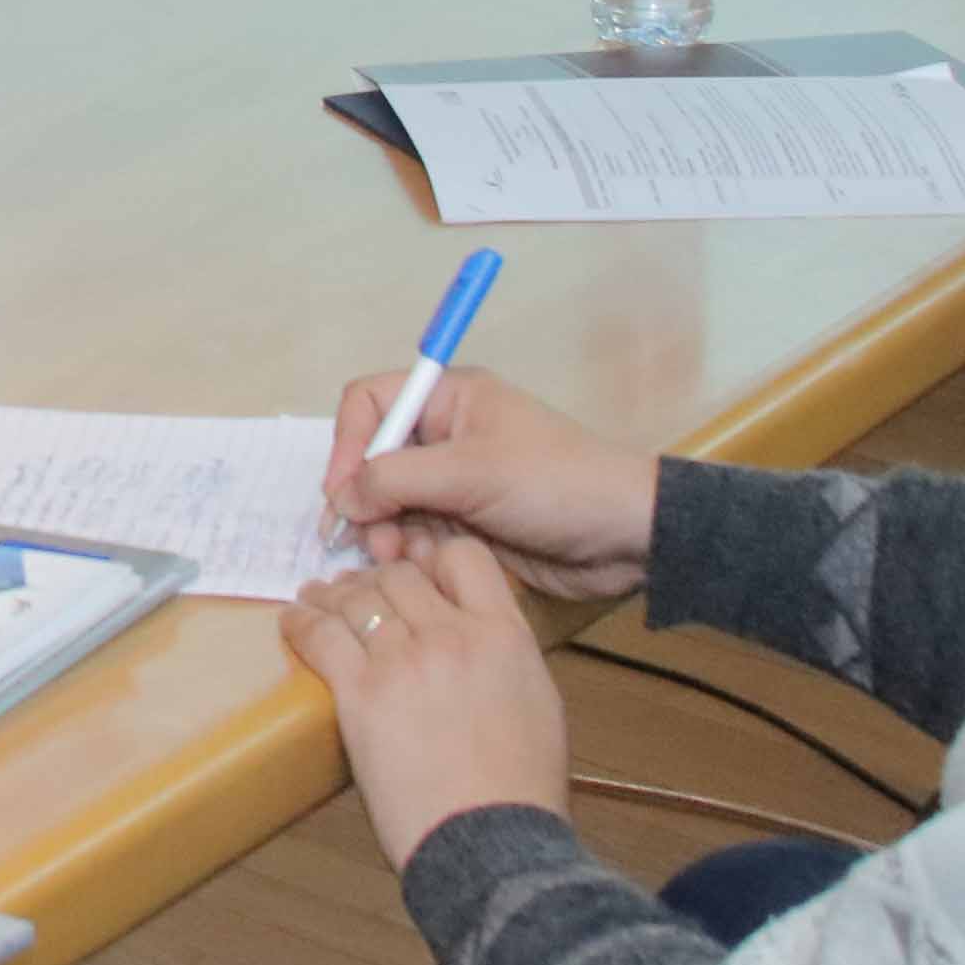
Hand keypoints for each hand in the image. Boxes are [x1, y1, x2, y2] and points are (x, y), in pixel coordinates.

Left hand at [286, 522, 571, 871]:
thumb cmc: (519, 789)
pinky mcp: (361, 695)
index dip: (433, 561)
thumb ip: (504, 655)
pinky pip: (320, 636)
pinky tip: (293, 620)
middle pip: (399, 575)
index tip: (415, 576)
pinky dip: (301, 623)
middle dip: (376, 580)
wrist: (491, 842)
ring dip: (331, 595)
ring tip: (315, 598)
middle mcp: (453, 636)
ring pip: (355, 599)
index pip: (463, 557)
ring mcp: (404, 662)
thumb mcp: (538, 702)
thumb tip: (477, 637)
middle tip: (358, 591)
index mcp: (504, 635)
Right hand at [324, 358, 650, 594]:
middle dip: (367, 501)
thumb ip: (395, 478)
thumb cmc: (552, 484)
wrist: (623, 537)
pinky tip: (425, 566)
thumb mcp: (471, 473)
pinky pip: (417, 533)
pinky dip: (412, 550)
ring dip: (388, 532)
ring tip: (399, 558)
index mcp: (451, 398)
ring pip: (392, 503)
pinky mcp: (468, 523)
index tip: (342, 493)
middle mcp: (448, 435)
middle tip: (369, 542)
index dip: (347, 444)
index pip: (371, 402)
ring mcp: (457, 482)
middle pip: (375, 460)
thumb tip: (341, 498)